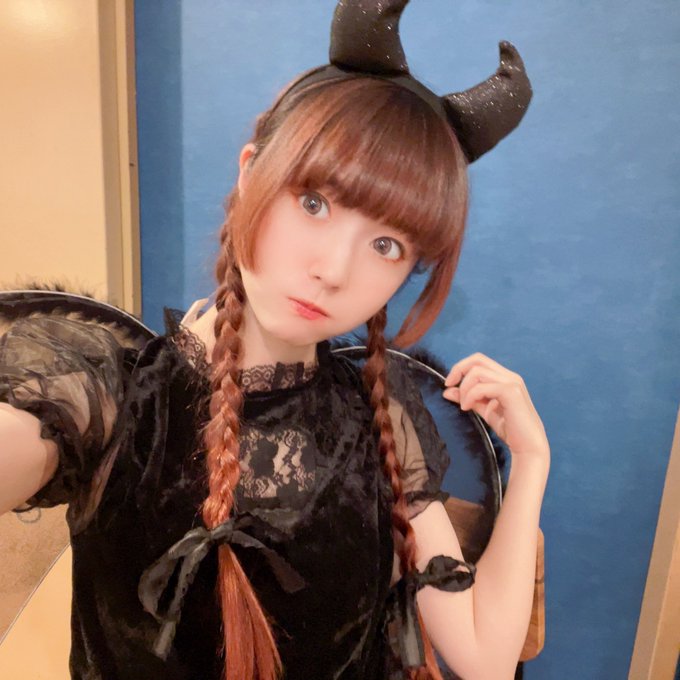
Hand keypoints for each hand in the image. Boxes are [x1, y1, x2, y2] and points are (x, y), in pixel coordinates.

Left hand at [442, 352, 549, 466]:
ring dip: (464, 388)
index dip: (460, 367)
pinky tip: (467, 408)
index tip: (449, 383)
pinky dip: (470, 396)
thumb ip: (468, 398)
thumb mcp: (484, 410)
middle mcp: (510, 376)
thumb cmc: (510, 429)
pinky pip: (482, 387)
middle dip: (458, 370)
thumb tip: (447, 391)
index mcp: (505, 377)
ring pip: (477, 372)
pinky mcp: (511, 393)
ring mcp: (512, 383)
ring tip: (464, 406)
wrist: (529, 447)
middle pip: (477, 359)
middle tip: (449, 386)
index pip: (479, 360)